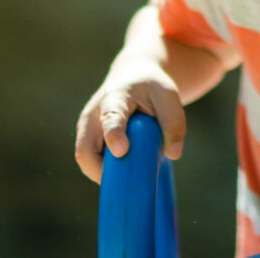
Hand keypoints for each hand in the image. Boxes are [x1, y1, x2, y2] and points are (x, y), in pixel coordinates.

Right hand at [74, 56, 186, 183]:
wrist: (133, 77)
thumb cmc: (151, 87)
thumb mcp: (168, 96)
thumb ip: (173, 122)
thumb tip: (173, 154)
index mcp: (115, 98)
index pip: (111, 117)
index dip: (114, 134)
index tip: (121, 150)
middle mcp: (93, 116)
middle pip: (85, 150)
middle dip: (101, 171)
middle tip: (127, 183)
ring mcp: (88, 131)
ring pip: (86, 161)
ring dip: (106, 175)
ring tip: (131, 179)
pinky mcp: (90, 142)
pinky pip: (93, 164)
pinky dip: (107, 174)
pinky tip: (127, 177)